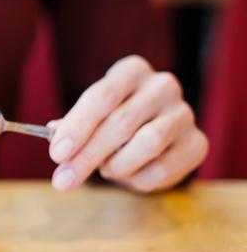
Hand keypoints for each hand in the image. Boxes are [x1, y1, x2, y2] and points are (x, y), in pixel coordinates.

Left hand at [48, 55, 207, 192]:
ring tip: (106, 169)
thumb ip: (72, 127)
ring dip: (116, 165)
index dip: (77, 127)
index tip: (57, 154)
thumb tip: (55, 140)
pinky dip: (137, 179)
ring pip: (147, 144)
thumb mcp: (90, 117)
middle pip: (121, 123)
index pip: (102, 96)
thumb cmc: (112, 120)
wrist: (156, 134)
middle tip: (63, 180)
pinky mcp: (197, 143)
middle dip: (87, 156)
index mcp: (132, 71)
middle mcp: (162, 86)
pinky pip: (163, 169)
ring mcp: (184, 113)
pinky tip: (130, 175)